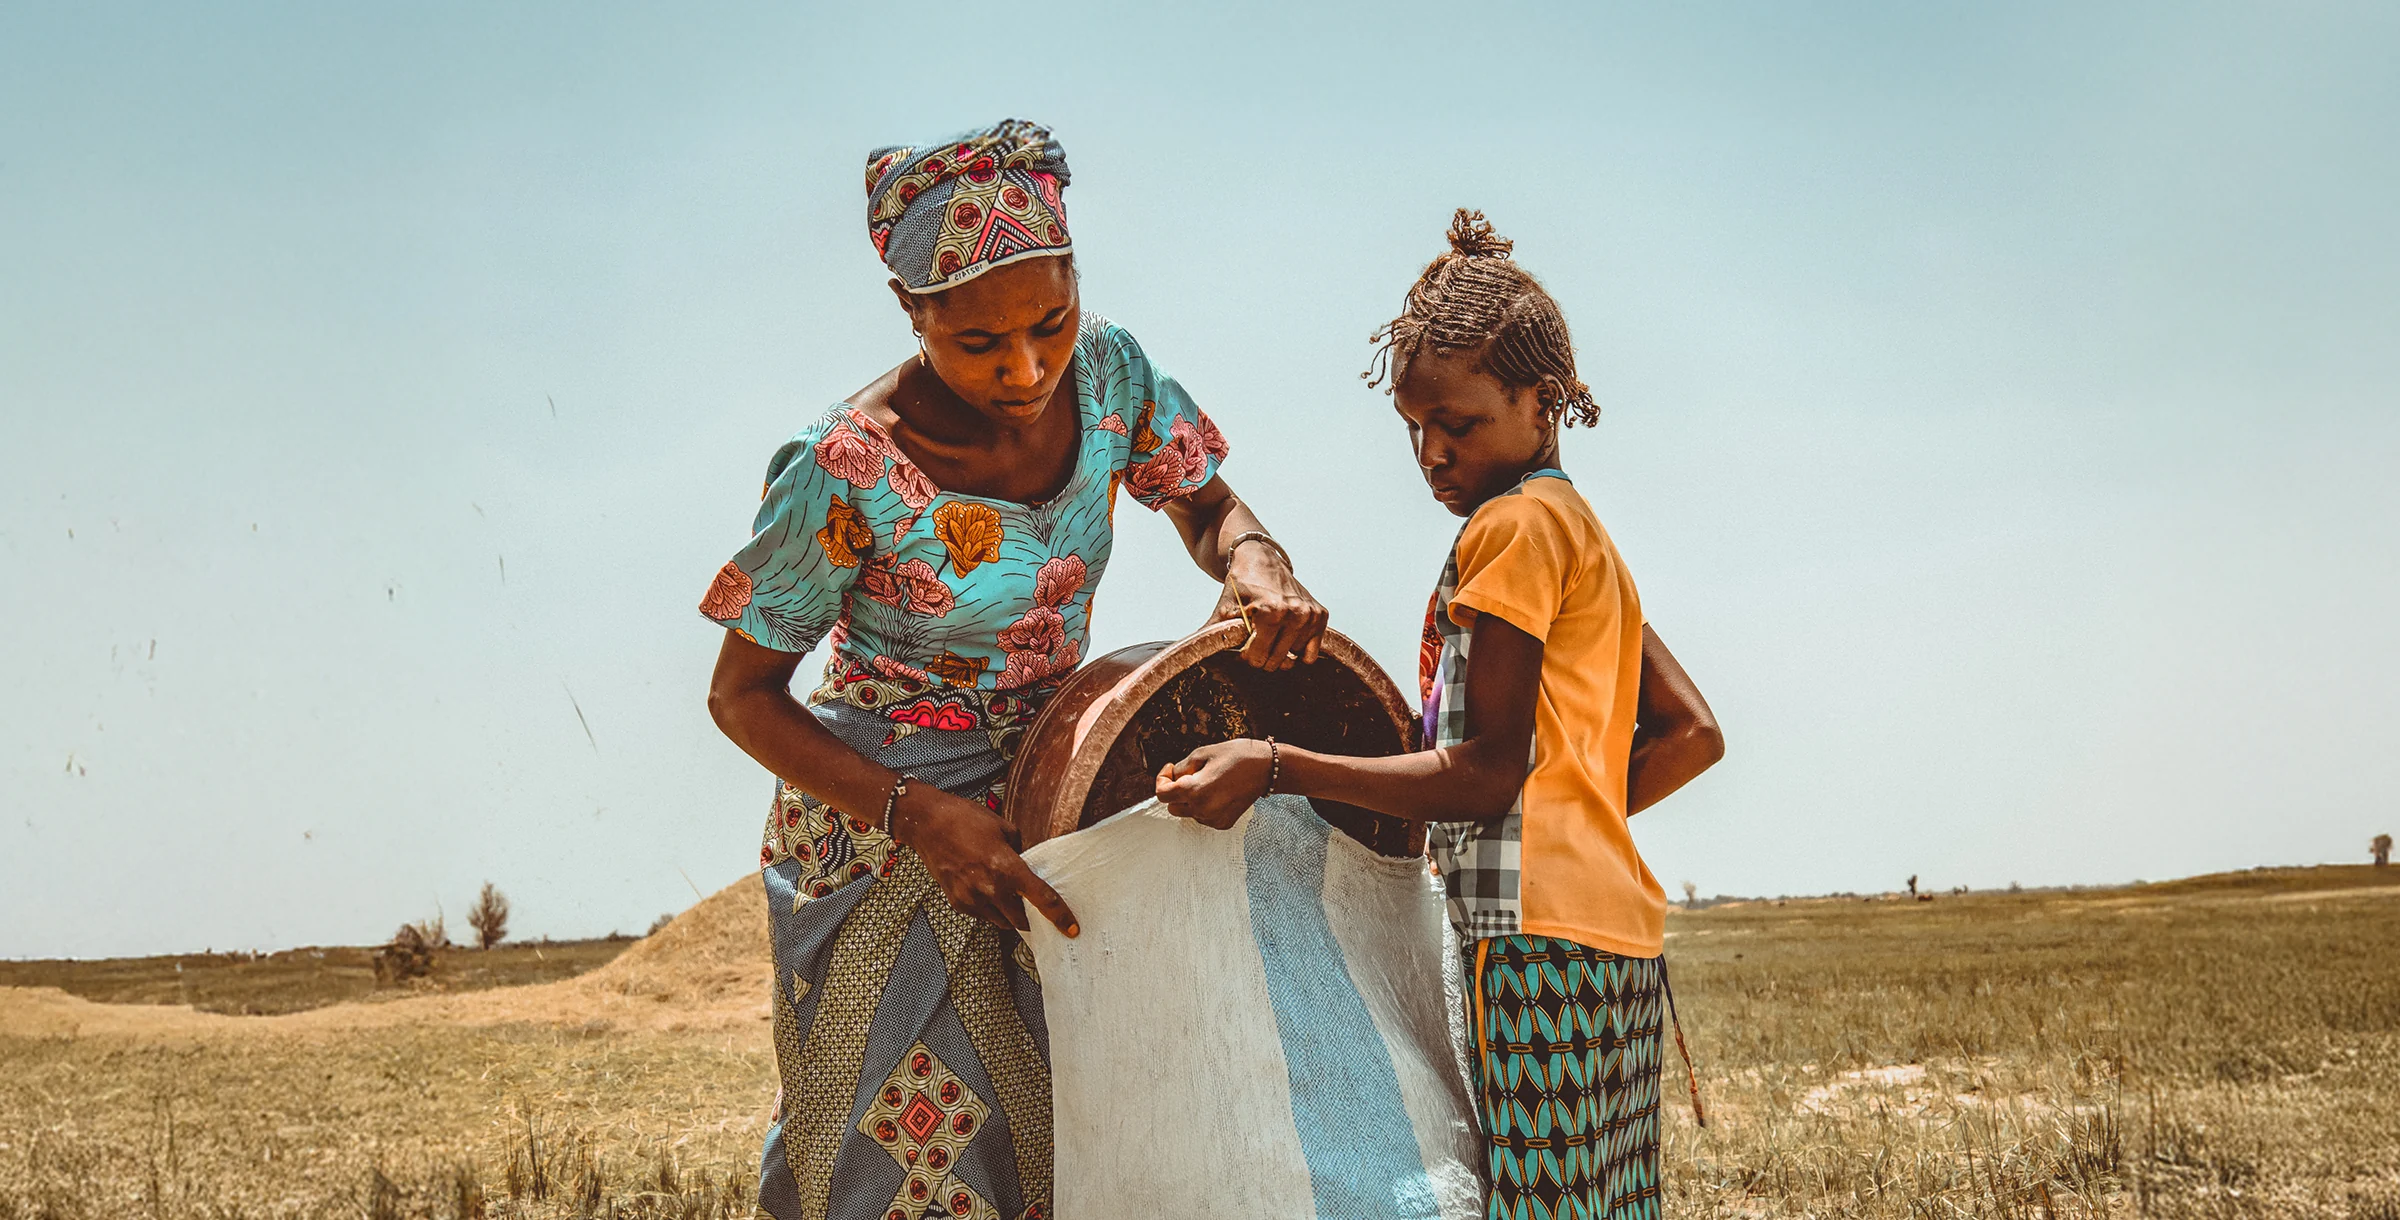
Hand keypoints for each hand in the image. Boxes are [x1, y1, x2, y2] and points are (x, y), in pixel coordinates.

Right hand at [893, 785, 1077, 937]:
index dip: (1059, 916)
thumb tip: (1026, 865)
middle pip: (1021, 920)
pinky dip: (988, 908)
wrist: (927, 824)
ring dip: (1009, 914)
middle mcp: (990, 888)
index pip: (1042, 899)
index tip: (1070, 928)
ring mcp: (971, 898)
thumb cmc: (965, 819)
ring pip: (1000, 921)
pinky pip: (981, 914)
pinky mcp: (957, 902)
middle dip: (1031, 919)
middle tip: (1036, 913)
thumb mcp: (1004, 828)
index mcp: (1007, 868)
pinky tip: (985, 890)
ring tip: (1008, 897)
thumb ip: (1020, 851)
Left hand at [1155, 739, 1273, 829]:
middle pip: (1173, 806)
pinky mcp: (1224, 823)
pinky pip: (1203, 817)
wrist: (1266, 768)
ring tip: (1207, 781)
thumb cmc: (1236, 756)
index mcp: (1194, 791)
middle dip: (1175, 791)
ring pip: (1188, 813)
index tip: (1170, 769)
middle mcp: (1202, 809)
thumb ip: (1181, 768)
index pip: (1162, 794)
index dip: (1162, 779)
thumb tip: (1172, 778)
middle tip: (1189, 774)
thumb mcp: (1202, 753)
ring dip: (1190, 799)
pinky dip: (1204, 806)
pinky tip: (1217, 792)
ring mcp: (1213, 819)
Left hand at [1210, 549, 1327, 671]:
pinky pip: (1311, 652)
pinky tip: (1287, 637)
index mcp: (1270, 612)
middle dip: (1263, 657)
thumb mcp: (1223, 608)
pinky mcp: (1320, 614)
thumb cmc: (1241, 586)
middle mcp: (1294, 613)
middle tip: (1255, 642)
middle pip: (1276, 661)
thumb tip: (1190, 651)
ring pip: (1294, 658)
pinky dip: (1299, 650)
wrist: (1261, 559)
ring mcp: (1309, 614)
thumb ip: (1211, 633)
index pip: (1258, 658)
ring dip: (1281, 652)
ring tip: (1270, 635)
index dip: (1246, 656)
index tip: (1243, 646)